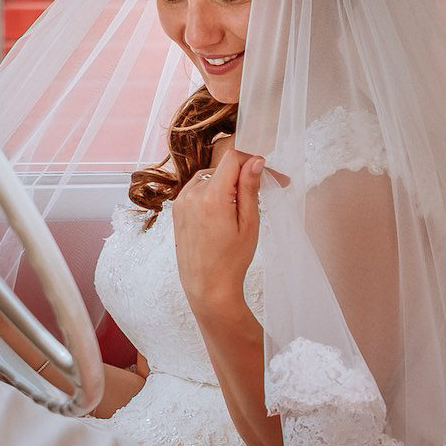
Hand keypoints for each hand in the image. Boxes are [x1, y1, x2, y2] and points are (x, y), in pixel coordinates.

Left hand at [171, 147, 274, 326]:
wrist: (207, 286)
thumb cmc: (232, 260)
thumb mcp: (249, 223)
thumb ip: (250, 189)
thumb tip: (255, 162)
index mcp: (212, 198)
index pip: (233, 159)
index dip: (252, 162)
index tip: (268, 175)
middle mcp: (192, 195)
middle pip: (222, 168)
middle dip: (243, 174)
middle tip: (262, 191)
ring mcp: (181, 202)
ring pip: (210, 176)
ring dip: (227, 182)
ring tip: (242, 204)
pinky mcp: (177, 209)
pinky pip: (197, 188)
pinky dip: (213, 191)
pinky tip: (224, 209)